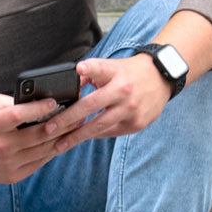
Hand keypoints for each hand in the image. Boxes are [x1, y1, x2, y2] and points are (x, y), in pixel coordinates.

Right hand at [0, 92, 83, 183]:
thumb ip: (15, 103)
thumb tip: (43, 100)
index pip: (20, 115)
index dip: (39, 108)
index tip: (55, 102)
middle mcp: (1, 145)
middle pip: (38, 135)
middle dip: (62, 124)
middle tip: (78, 114)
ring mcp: (8, 163)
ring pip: (43, 151)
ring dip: (61, 139)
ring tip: (75, 128)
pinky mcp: (12, 175)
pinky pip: (38, 163)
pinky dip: (50, 152)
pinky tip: (59, 142)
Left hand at [42, 55, 170, 153]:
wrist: (162, 78)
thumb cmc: (129, 73)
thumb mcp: (111, 66)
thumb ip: (90, 74)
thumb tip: (69, 87)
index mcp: (115, 73)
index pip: (100, 69)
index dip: (89, 69)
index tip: (78, 69)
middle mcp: (123, 91)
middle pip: (91, 106)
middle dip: (68, 119)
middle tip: (49, 129)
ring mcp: (131, 109)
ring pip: (99, 126)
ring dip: (77, 136)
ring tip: (59, 144)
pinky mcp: (136, 124)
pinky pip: (110, 132)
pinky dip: (94, 135)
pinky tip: (80, 139)